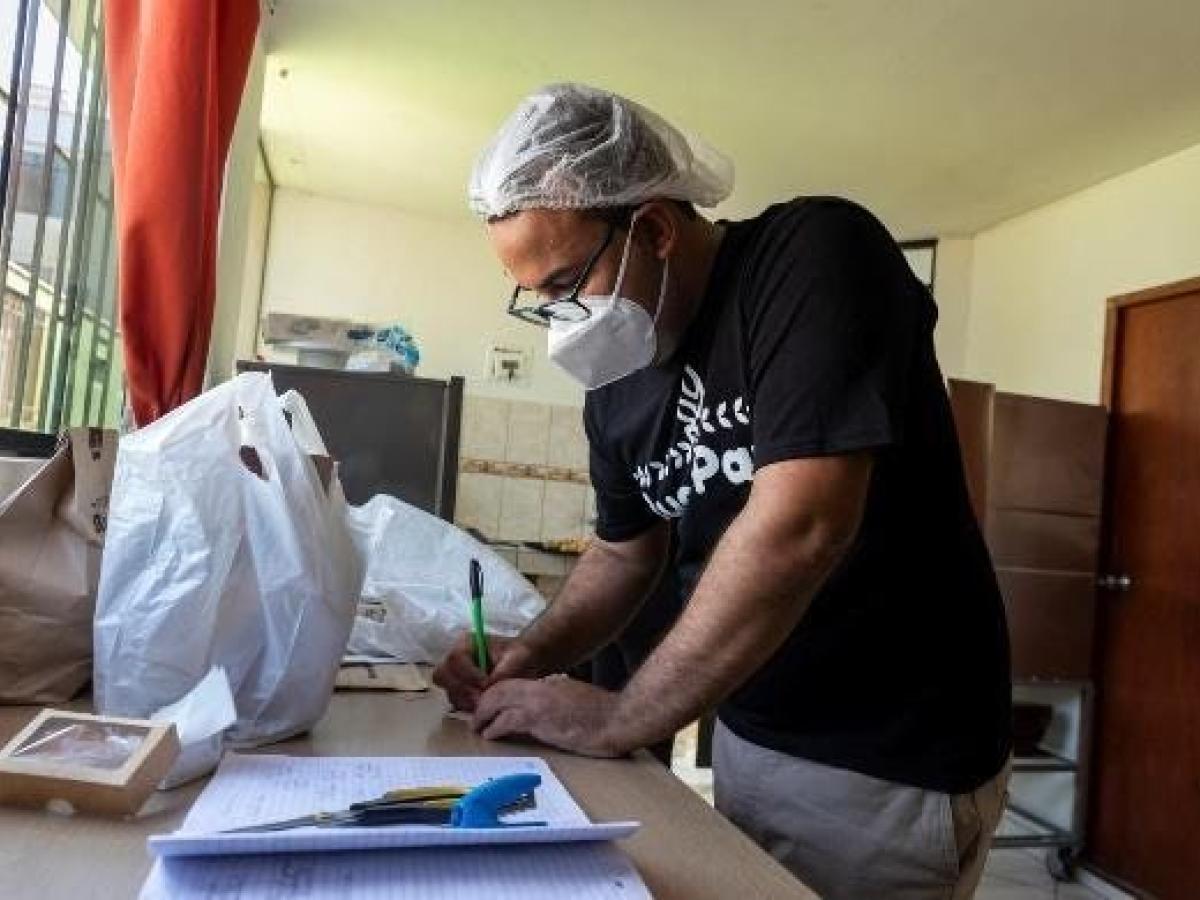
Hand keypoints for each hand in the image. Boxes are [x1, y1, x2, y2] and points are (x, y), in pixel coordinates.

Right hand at [431, 633, 536, 710]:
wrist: (524, 663)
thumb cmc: (520, 654)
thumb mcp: (517, 658)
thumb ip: (502, 671)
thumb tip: (486, 688)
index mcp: (466, 643)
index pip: (455, 658)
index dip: (468, 674)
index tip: (486, 684)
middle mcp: (456, 658)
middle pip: (442, 675)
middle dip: (462, 689)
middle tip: (482, 698)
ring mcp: (455, 675)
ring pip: (448, 690)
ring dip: (466, 700)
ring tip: (486, 702)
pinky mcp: (459, 690)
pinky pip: (455, 702)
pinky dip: (468, 706)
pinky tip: (484, 705)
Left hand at [472, 676, 627, 757]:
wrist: (615, 720)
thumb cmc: (600, 713)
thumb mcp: (572, 697)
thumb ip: (553, 697)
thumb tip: (539, 707)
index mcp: (546, 683)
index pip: (510, 683)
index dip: (494, 694)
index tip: (487, 707)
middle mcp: (538, 688)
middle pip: (498, 690)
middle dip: (483, 704)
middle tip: (476, 718)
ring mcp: (538, 702)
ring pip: (497, 701)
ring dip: (483, 715)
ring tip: (478, 727)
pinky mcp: (539, 719)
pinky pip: (507, 720)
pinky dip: (494, 727)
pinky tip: (490, 734)